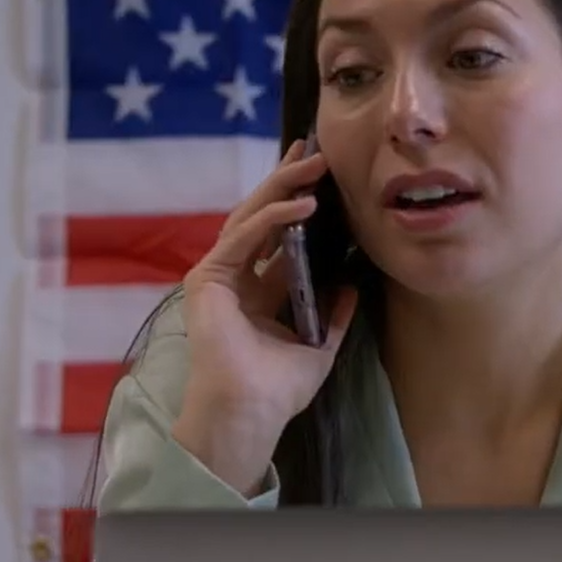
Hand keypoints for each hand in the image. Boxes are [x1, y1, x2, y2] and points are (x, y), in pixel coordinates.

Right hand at [171, 138, 356, 495]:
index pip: (280, 236)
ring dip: (282, 188)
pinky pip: (244, 237)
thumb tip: (352, 286)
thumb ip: (334, 316)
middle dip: (287, 181)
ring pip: (251, 218)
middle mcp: (238, 278)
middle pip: (263, 217)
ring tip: (314, 165)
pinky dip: (272, 217)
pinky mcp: (208, 278)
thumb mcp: (319, 347)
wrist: (251, 411)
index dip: (297, 203)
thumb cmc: (279, 388)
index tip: (321, 177)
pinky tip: (303, 205)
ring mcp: (220, 276)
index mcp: (260, 293)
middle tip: (313, 150)